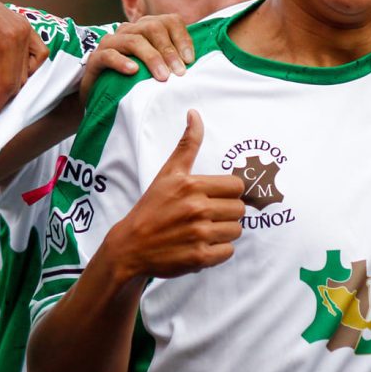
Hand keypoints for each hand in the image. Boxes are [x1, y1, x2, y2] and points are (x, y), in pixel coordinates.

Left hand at [0, 0, 47, 127]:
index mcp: (8, 37)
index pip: (7, 83)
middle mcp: (22, 32)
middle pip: (19, 81)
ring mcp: (24, 28)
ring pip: (28, 71)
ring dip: (9, 88)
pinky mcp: (20, 27)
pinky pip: (34, 55)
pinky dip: (24, 71)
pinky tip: (5, 78)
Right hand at [80, 14, 195, 101]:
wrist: (101, 97)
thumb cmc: (135, 83)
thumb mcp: (157, 69)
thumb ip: (174, 61)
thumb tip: (198, 64)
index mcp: (146, 29)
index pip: (169, 21)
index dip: (182, 37)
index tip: (190, 60)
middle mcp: (129, 30)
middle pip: (152, 28)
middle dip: (169, 50)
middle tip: (179, 73)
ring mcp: (111, 43)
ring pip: (134, 40)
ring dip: (151, 58)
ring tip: (163, 76)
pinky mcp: (95, 59)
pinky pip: (109, 54)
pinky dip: (122, 61)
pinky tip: (133, 71)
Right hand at [104, 111, 244, 280]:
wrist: (130, 246)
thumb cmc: (152, 206)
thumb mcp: (168, 173)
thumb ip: (187, 144)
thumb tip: (195, 113)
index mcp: (192, 185)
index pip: (237, 186)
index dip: (229, 192)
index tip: (215, 197)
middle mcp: (197, 209)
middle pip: (239, 209)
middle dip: (227, 212)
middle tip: (208, 215)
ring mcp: (198, 234)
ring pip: (236, 230)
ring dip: (224, 232)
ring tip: (203, 231)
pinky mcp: (199, 257)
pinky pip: (228, 252)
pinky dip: (218, 251)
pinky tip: (201, 245)